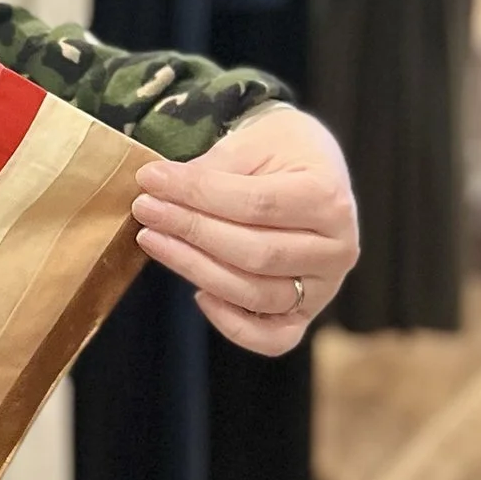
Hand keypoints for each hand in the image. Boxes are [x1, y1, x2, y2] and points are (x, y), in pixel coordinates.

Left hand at [129, 106, 358, 355]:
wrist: (308, 168)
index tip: (150, 180)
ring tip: (151, 239)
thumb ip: (213, 168)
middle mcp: (337, 250)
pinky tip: (197, 295)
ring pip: (256, 294)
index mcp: (329, 199)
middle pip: (256, 253)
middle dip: (190, 231)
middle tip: (144, 209)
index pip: (256, 205)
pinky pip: (273, 338)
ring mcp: (324, 287)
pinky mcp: (306, 312)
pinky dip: (233, 325)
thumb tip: (160, 186)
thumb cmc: (279, 151)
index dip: (197, 194)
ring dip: (194, 269)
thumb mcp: (253, 141)